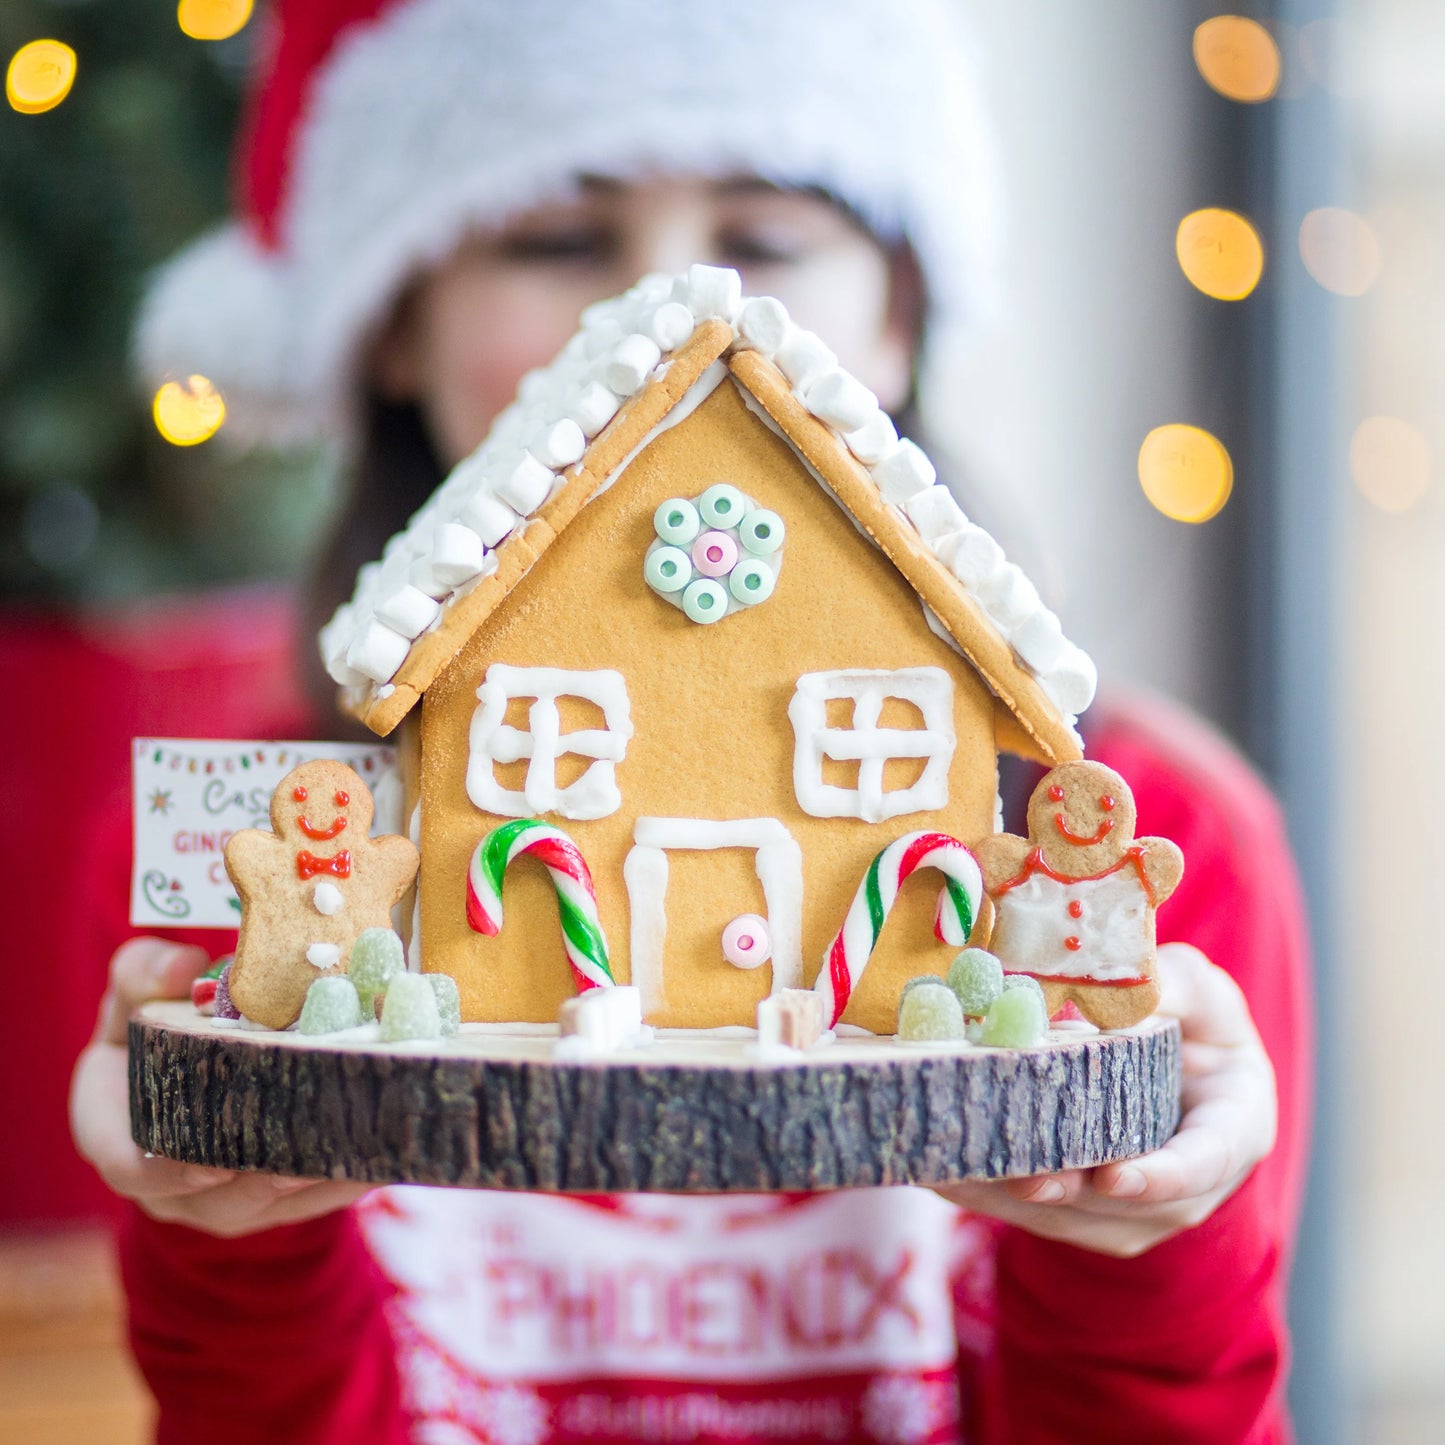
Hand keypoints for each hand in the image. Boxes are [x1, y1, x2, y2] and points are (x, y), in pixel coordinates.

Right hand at [70, 937, 370, 1236]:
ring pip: (276, 1205)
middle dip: (266, 1180)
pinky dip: (351, 1177)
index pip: (133, 1170)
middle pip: (220, 1198)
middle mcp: (173, 1185)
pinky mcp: (278, 1204)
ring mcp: (227, 1201)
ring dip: (320, 1179)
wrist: (186, 1067)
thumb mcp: (133, 998)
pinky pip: (317, 1202)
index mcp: (121, 1136)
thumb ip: (143, 975)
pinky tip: (391, 1149)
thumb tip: (183, 964)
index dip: (168, 1173)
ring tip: (365, 1145)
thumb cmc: (153, 1029)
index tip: (210, 1162)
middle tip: (308, 1156)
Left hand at [933, 943, 1276, 1256]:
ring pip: (1071, 1218)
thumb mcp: (1199, 992)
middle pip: (1124, 1205)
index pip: (1202, 1163)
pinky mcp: (1086, 1218)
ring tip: (952, 1168)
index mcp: (1233, 1128)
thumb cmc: (1195, 1022)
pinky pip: (1036, 1216)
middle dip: (1065, 1190)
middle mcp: (1187, 1187)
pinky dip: (988, 1196)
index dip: (1161, 1176)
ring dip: (1010, 1199)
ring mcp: (1136, 1212)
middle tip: (1012, 1173)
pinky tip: (940, 1171)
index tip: (1113, 1177)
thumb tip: (1120, 984)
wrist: (1184, 1071)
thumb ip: (1172, 988)